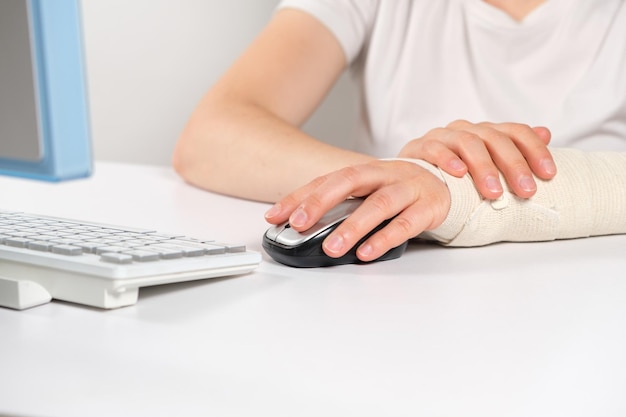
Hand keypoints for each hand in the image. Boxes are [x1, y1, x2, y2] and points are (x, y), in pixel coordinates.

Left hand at [264, 160, 450, 261]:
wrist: (446, 184)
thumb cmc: (398, 190)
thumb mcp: (368, 192)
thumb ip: (340, 205)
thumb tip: (301, 226)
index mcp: (364, 171)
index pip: (325, 180)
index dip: (299, 197)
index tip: (273, 215)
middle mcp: (384, 175)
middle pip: (349, 182)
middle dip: (320, 202)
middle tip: (299, 224)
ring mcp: (407, 189)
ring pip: (378, 204)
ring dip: (352, 227)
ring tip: (332, 248)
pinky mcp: (428, 207)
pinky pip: (405, 224)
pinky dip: (385, 239)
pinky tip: (367, 253)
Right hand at [398, 120, 555, 198]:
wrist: (408, 177)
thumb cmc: (450, 175)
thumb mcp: (484, 165)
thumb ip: (513, 150)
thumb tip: (546, 132)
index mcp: (484, 132)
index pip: (515, 132)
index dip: (535, 150)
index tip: (549, 175)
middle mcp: (465, 129)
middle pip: (494, 138)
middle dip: (513, 165)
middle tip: (526, 191)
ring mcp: (441, 136)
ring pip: (467, 142)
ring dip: (483, 167)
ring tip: (494, 192)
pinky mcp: (417, 148)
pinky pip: (433, 148)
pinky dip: (447, 159)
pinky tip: (459, 173)